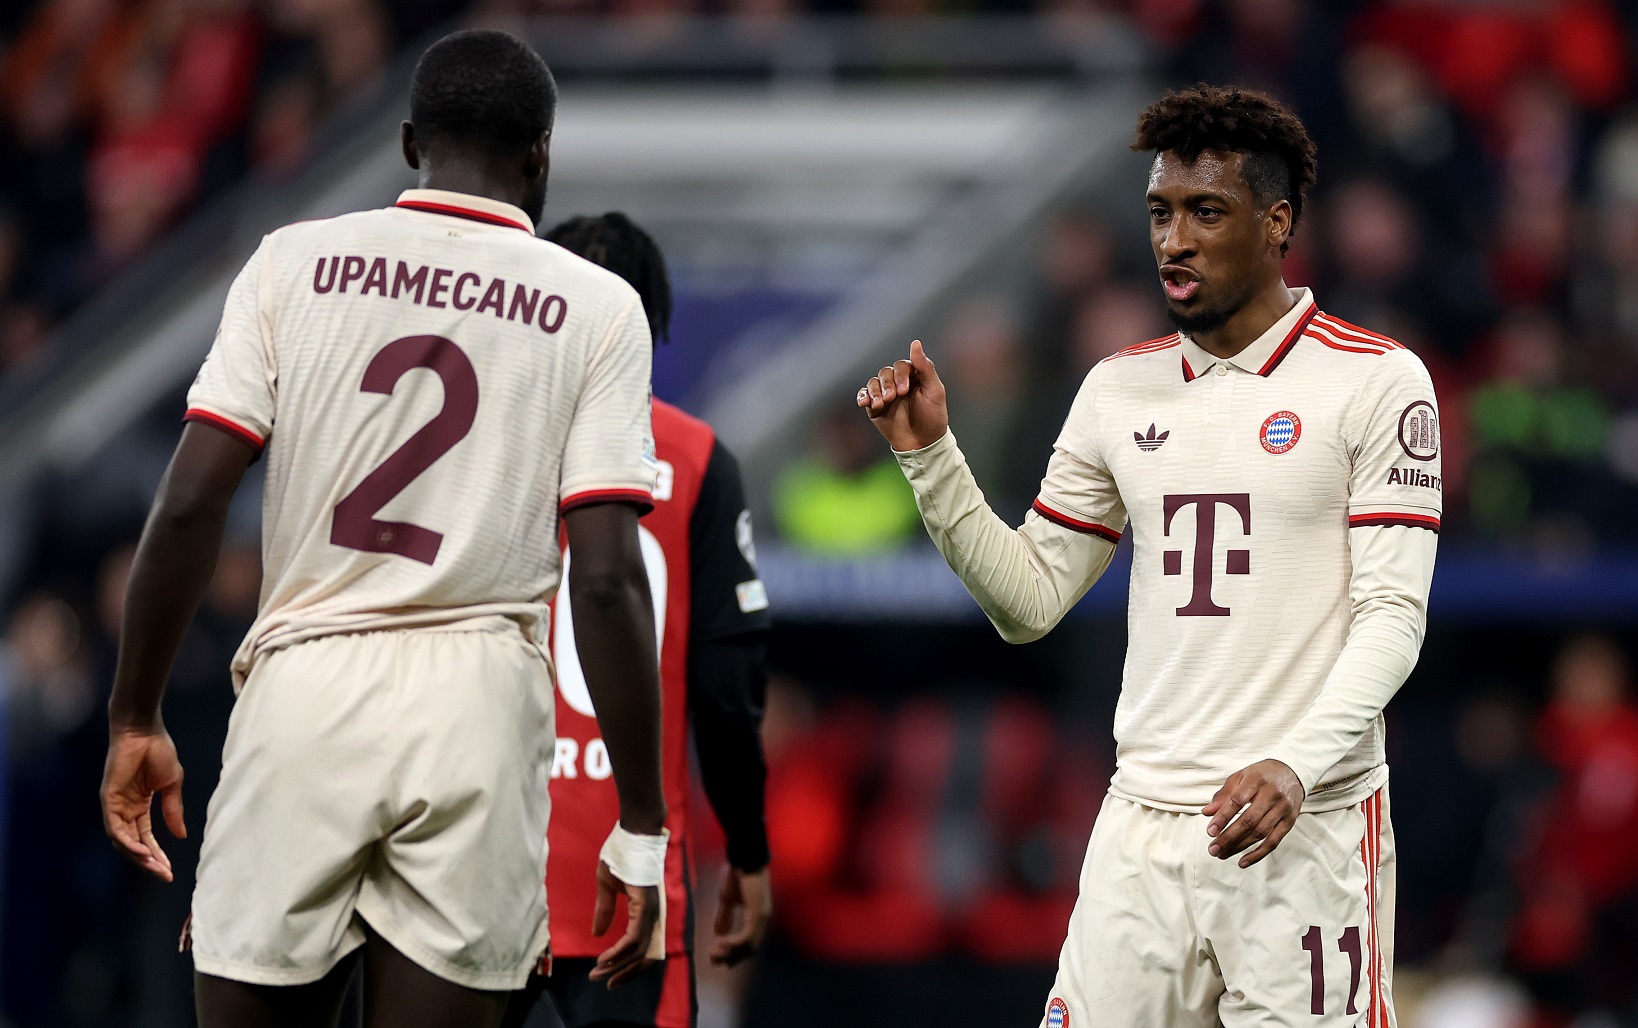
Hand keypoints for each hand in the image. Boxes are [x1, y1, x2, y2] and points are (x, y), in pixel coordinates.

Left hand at [101, 726, 185, 881]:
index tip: (171, 870)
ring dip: (138, 856)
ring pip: (123, 841)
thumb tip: (181, 835)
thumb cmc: (159, 751)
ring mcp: (115, 806)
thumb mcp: (172, 785)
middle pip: (134, 844)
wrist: (144, 731)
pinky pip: (115, 827)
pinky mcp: (109, 800)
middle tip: (164, 875)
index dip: (158, 854)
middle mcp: (125, 809)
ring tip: (155, 866)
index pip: (147, 837)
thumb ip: (173, 810)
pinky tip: (142, 851)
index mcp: (140, 806)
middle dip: (149, 861)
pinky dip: (127, 842)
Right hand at [588, 861, 660, 988]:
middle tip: (603, 982)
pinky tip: (605, 959)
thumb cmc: (622, 853)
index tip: (607, 973)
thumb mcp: (607, 885)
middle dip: (624, 973)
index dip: (627, 965)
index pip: (643, 948)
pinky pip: (635, 937)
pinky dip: (620, 952)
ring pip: (640, 950)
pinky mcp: (645, 904)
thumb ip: (605, 910)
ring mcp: (651, 910)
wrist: (633, 831)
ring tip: (598, 973)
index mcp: (646, 910)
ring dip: (618, 966)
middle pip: (646, 956)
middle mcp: (653, 914)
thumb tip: (598, 934)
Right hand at [709, 867, 770, 966]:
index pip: (748, 943)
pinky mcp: (757, 914)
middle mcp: (762, 920)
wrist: (743, 857)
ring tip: (713, 953)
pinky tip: (719, 942)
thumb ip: (724, 916)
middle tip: (713, 960)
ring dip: (729, 952)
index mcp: (757, 916)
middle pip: (749, 949)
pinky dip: (733, 944)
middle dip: (730, 957)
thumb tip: (718, 934)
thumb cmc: (736, 874)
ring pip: (748, 946)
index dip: (733, 953)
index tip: (716, 958)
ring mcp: (762, 918)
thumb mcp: (727, 899)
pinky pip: (746, 938)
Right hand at [856, 339, 948, 451]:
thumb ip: (925, 367)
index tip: (904, 391)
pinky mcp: (875, 408)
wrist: (923, 444)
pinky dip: (863, 396)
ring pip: (873, 383)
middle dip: (887, 384)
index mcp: (914, 376)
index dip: (900, 375)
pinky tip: (865, 402)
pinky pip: (864, 396)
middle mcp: (898, 383)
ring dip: (875, 391)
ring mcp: (886, 395)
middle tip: (893, 398)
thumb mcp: (934, 391)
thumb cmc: (933, 417)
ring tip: (879, 404)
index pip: (901, 365)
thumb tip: (915, 343)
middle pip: (885, 372)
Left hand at [1202, 759, 1304, 868]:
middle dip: (1229, 837)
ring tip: (1222, 854)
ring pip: (1260, 833)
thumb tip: (1206, 813)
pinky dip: (1258, 854)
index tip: (1210, 832)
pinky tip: (1243, 861)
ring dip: (1240, 847)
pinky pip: (1274, 841)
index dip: (1222, 818)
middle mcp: (1271, 794)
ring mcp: (1283, 809)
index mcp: (1256, 780)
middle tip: (1213, 848)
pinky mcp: (1290, 821)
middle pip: (1249, 820)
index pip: (1237, 801)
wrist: (1293, 772)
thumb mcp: (1240, 777)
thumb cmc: (1261, 775)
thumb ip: (1224, 795)